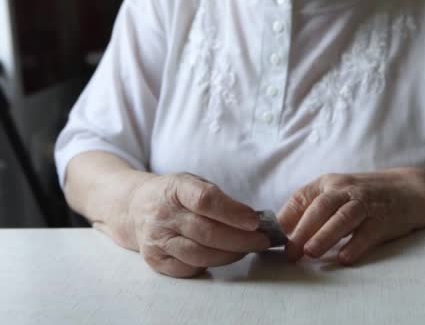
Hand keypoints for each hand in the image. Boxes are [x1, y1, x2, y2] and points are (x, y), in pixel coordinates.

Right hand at [125, 173, 269, 277]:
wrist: (134, 208)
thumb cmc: (174, 196)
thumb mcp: (193, 183)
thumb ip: (219, 199)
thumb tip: (252, 220)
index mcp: (175, 189)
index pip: (205, 201)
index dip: (232, 212)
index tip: (254, 221)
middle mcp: (163, 215)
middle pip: (207, 232)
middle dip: (241, 239)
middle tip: (261, 241)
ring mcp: (157, 239)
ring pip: (200, 254)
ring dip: (229, 255)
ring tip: (246, 249)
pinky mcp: (155, 260)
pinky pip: (188, 268)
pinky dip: (209, 265)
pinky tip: (221, 256)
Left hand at [278, 168, 424, 264]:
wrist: (410, 190)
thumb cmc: (366, 196)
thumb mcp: (337, 195)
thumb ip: (312, 211)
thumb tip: (284, 233)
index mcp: (329, 184)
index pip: (302, 198)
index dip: (286, 217)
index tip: (272, 236)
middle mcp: (345, 190)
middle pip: (320, 207)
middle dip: (302, 230)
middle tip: (290, 253)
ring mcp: (366, 204)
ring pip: (343, 217)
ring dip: (325, 235)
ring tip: (311, 252)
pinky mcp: (384, 219)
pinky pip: (368, 232)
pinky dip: (356, 244)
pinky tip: (345, 258)